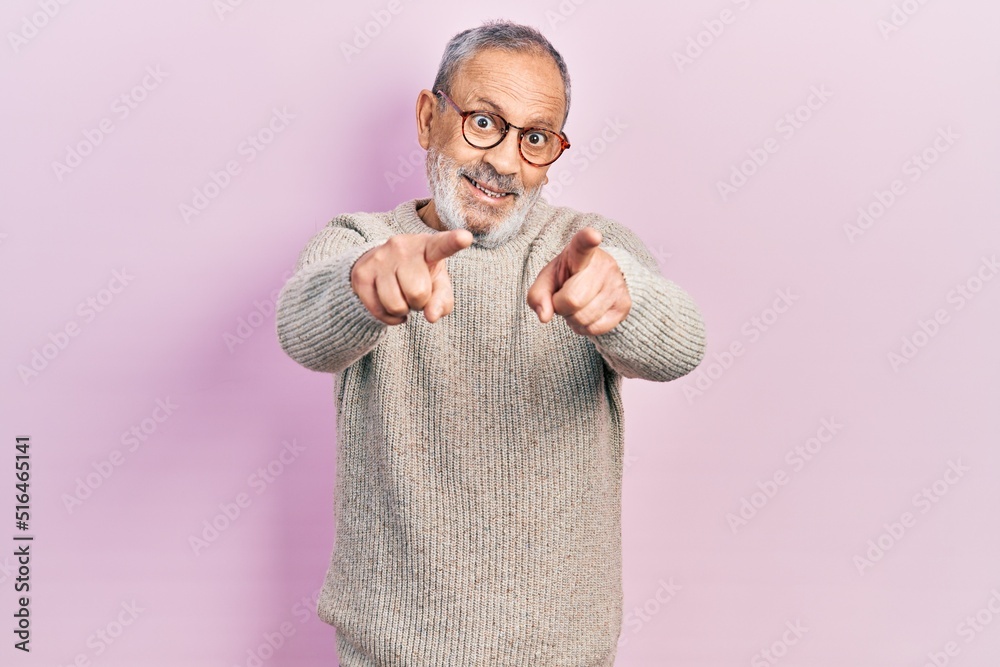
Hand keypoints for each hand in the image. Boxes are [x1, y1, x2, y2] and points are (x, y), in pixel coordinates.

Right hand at [351, 229, 473, 324]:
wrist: (380, 265)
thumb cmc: (420, 275)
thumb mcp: (438, 284)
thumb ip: (442, 301)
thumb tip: (431, 316)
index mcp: (428, 245)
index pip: (442, 245)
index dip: (454, 241)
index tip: (466, 238)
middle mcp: (402, 246)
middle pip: (418, 292)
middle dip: (419, 302)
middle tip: (416, 293)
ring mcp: (379, 258)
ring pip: (396, 304)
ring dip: (403, 310)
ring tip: (402, 296)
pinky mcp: (361, 274)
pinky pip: (379, 311)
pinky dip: (388, 317)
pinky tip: (390, 305)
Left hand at [527, 227, 630, 335]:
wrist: (598, 283)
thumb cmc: (568, 277)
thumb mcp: (548, 279)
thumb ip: (537, 295)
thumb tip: (545, 317)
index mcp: (580, 252)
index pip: (583, 244)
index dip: (587, 239)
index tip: (593, 235)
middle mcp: (603, 265)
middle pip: (572, 300)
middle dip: (561, 306)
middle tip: (564, 297)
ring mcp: (616, 285)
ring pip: (583, 318)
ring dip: (572, 318)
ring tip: (577, 305)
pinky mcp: (624, 305)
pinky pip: (594, 329)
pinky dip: (584, 328)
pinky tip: (587, 314)